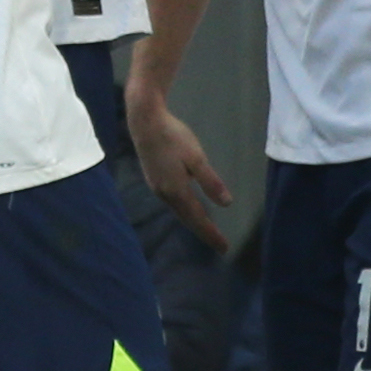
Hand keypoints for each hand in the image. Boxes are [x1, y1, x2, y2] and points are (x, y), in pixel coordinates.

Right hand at [125, 75, 232, 254]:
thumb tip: (226, 203)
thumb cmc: (173, 137)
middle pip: (186, 218)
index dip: (211, 234)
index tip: (224, 248)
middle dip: (203, 231)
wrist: (144, 122)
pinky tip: (188, 205)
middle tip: (219, 244)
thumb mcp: (196, 158)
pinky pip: (171, 201)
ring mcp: (156, 186)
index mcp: (176, 191)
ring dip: (193, 220)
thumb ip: (210, 182)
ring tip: (205, 227)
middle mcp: (164, 194)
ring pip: (178, 210)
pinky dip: (183, 209)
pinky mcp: (153, 177)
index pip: (197, 219)